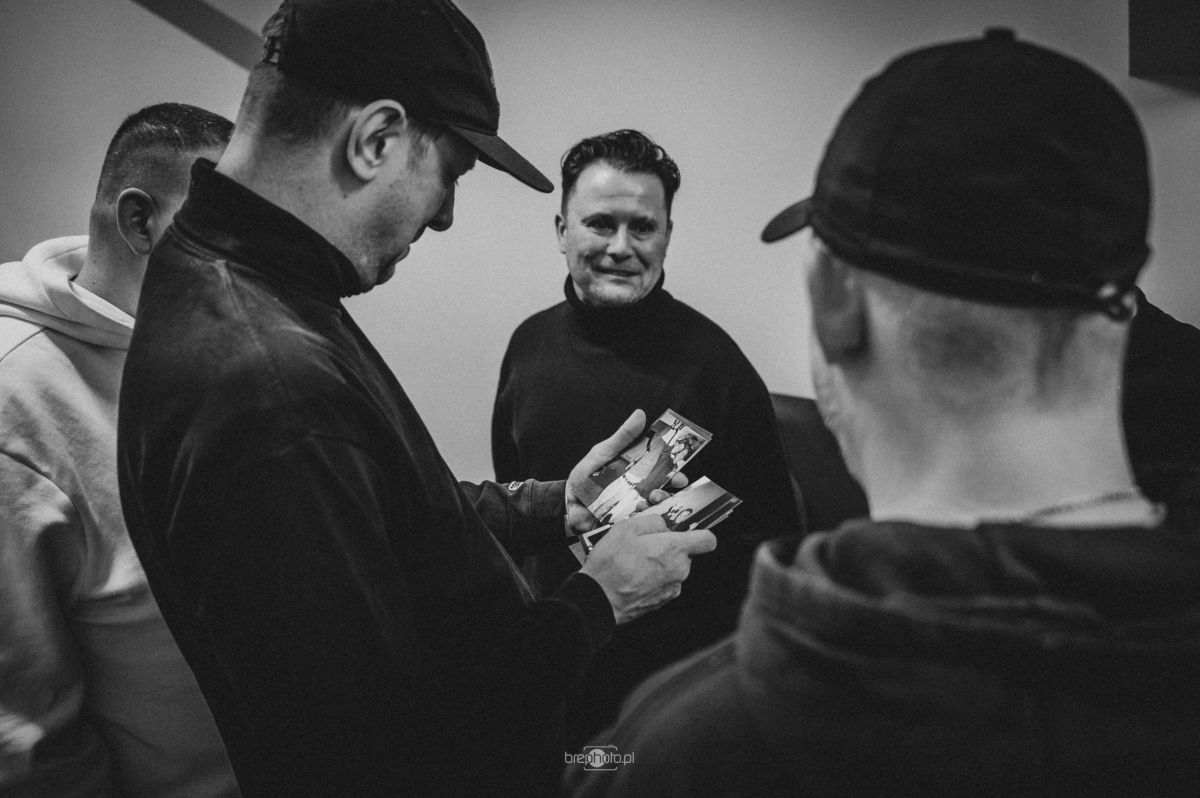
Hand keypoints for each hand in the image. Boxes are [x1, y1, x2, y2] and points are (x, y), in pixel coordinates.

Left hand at [566, 410, 688, 535]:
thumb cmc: (585, 475)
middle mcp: (638, 493)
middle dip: (670, 492)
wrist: (567, 500)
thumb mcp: (604, 451)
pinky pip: (637, 523)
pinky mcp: (623, 523)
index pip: (663, 475)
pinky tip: (638, 510)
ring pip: (653, 509)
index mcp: (637, 475)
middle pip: (663, 494)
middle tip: (671, 488)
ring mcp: (631, 509)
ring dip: (658, 504)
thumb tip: (640, 415)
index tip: (680, 476)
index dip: (675, 476)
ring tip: (653, 498)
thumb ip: (623, 437)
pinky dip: (641, 517)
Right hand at [579, 513, 716, 624]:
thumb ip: (652, 521)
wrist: (599, 599)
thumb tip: (663, 525)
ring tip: (633, 560)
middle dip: (667, 545)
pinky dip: (652, 576)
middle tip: (643, 543)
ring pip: (673, 566)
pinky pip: (664, 581)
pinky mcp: (662, 600)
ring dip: (659, 561)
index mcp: (674, 549)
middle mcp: (679, 570)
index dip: (698, 533)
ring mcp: (672, 587)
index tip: (685, 532)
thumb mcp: (626, 528)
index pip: (707, 540)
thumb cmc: (611, 565)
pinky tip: (633, 574)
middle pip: (684, 552)